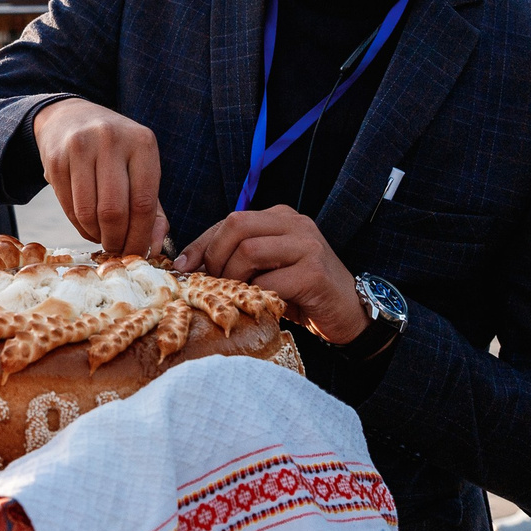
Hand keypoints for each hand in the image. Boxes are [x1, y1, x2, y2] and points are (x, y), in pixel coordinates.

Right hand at [30, 98, 167, 256]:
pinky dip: (80, 226)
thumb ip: (154, 209)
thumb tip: (152, 248)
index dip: (140, 236)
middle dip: (116, 240)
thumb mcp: (140, 168)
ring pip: (88, 212)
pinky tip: (88, 225)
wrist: (70, 117)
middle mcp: (111, 140)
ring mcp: (80, 147)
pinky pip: (68, 207)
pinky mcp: (55, 158)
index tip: (138, 253)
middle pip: (114, 211)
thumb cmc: (115, 151)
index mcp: (142, 142)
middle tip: (117, 250)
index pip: (144, 203)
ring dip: (96, 235)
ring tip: (102, 236)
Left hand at [178, 205, 364, 340]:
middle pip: (236, 225)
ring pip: (249, 250)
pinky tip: (259, 306)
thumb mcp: (266, 269)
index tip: (182, 266)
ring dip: (233, 278)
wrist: (349, 313)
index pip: (229, 221)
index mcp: (279, 217)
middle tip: (213, 284)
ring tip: (237, 296)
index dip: (201, 244)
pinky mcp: (314, 273)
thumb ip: (237, 259)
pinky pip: (269, 282)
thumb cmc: (302, 293)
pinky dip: (256, 296)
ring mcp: (307, 245)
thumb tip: (188, 266)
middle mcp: (294, 223)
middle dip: (215, 257)